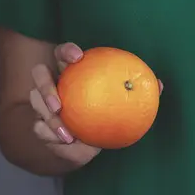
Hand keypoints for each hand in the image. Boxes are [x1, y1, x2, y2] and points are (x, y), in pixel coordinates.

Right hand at [30, 42, 163, 167]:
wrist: (88, 142)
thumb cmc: (108, 115)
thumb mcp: (123, 105)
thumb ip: (137, 92)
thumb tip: (158, 84)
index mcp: (72, 70)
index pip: (63, 53)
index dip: (66, 51)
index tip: (77, 56)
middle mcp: (54, 83)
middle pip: (39, 74)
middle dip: (46, 86)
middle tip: (59, 104)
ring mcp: (43, 103)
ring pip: (35, 102)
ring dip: (49, 119)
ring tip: (66, 134)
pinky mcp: (39, 123)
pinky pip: (38, 128)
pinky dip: (50, 135)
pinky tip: (65, 143)